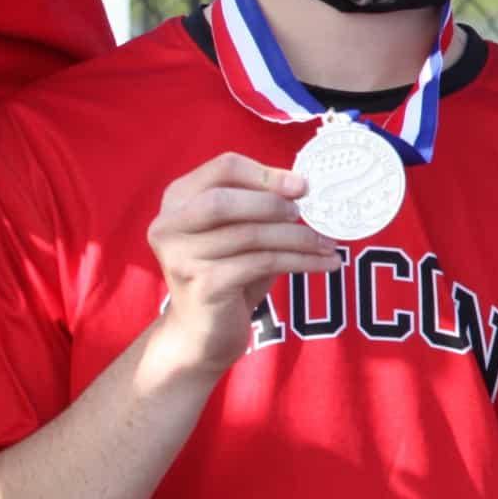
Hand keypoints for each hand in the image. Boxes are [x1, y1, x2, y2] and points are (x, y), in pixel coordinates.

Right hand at [146, 153, 341, 375]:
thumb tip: (305, 186)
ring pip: (249, 235)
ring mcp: (182, 258)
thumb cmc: (228, 270)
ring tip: (328, 243)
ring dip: (298, 237)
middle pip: (224, 201)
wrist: (204, 330)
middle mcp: (169, 226)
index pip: (222, 168)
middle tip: (306, 213)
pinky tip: (326, 263)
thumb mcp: (238, 230)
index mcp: (177, 200)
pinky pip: (262, 263)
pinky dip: (301, 261)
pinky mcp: (204, 286)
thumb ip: (258, 205)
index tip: (302, 185)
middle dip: (273, 203)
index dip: (266, 174)